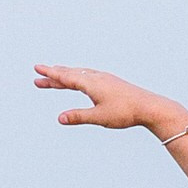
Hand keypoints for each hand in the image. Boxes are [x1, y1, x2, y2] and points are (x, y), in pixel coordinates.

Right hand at [33, 64, 182, 133]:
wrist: (150, 107)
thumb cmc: (126, 113)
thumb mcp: (99, 117)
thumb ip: (79, 116)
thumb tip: (60, 118)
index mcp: (90, 83)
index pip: (65, 77)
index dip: (50, 74)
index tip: (37, 68)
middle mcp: (96, 77)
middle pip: (70, 74)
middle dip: (54, 76)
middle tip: (38, 76)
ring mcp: (105, 78)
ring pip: (80, 74)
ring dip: (66, 75)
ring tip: (56, 76)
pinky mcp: (112, 82)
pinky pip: (90, 76)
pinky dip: (80, 76)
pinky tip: (81, 79)